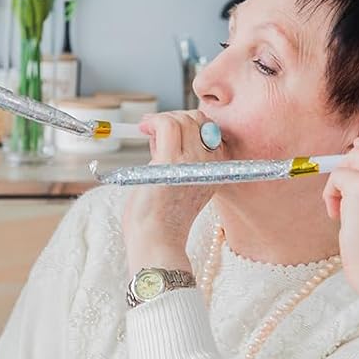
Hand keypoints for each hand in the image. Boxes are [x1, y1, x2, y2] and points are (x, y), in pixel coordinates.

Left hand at [123, 110, 220, 273]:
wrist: (155, 241)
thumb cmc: (158, 218)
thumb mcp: (177, 181)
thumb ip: (177, 156)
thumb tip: (162, 129)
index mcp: (216, 170)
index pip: (210, 130)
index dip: (187, 123)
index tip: (165, 129)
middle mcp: (210, 164)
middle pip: (199, 120)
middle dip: (174, 117)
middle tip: (153, 129)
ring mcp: (194, 162)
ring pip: (183, 119)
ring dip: (161, 119)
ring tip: (146, 131)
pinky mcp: (173, 163)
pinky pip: (167, 125)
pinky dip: (153, 121)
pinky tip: (143, 128)